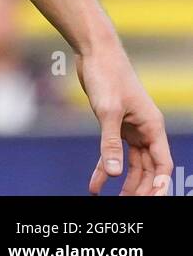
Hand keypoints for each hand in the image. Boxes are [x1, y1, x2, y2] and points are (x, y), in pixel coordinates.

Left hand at [76, 41, 172, 194]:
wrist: (94, 50)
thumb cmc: (107, 74)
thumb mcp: (107, 110)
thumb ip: (109, 142)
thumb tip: (113, 173)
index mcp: (152, 126)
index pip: (162, 165)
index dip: (158, 185)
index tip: (149, 200)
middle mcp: (145, 129)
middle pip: (148, 169)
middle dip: (139, 189)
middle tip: (126, 205)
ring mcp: (130, 127)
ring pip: (132, 164)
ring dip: (123, 183)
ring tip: (110, 200)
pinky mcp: (115, 124)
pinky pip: (112, 152)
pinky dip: (103, 168)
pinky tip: (94, 184)